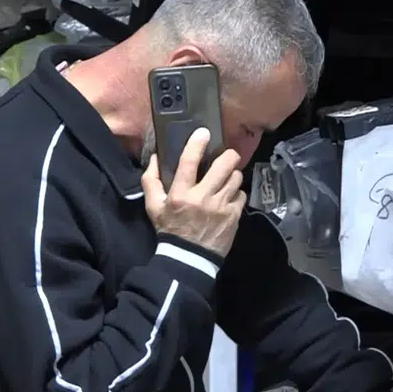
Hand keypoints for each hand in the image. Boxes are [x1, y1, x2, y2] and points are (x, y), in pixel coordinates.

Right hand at [142, 128, 246, 256]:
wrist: (188, 258)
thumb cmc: (170, 229)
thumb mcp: (153, 206)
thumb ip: (151, 180)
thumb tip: (155, 156)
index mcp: (181, 193)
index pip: (189, 161)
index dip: (197, 143)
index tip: (204, 132)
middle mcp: (203, 197)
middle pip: (224, 165)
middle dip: (229, 155)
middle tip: (227, 156)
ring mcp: (222, 207)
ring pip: (236, 178)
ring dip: (233, 174)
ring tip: (227, 178)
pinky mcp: (234, 217)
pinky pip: (241, 195)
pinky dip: (237, 193)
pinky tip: (229, 196)